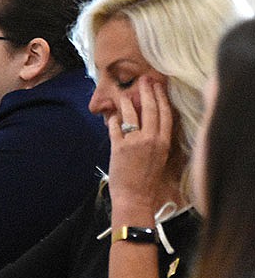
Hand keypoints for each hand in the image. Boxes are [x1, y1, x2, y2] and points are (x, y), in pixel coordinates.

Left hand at [107, 77, 172, 215]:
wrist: (135, 198)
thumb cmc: (148, 181)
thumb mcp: (159, 158)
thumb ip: (156, 140)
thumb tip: (150, 124)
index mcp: (164, 142)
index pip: (165, 114)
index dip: (162, 97)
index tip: (159, 85)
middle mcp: (151, 139)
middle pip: (150, 109)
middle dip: (147, 91)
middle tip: (144, 79)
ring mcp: (134, 142)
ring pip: (131, 114)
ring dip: (126, 102)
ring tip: (123, 95)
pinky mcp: (118, 147)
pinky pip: (115, 127)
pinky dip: (113, 120)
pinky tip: (111, 116)